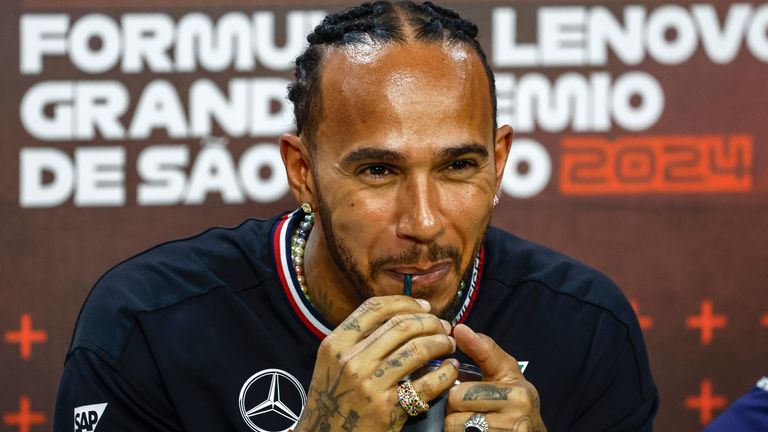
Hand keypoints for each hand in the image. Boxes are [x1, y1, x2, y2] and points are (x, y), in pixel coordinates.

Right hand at [293, 295, 459, 431]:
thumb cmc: (333, 399)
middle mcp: (351, 361)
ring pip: (417, 349)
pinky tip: (451, 369)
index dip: (405, 303)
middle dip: (429, 322)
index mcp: (336, 344)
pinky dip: (445, 373)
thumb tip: (398, 314)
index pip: (375, 308)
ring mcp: (369, 385)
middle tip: (443, 327)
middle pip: (401, 326)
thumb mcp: (332, 363)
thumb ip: (356, 339)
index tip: (424, 307)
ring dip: (440, 342)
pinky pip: (426, 384)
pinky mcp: (387, 409)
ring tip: (448, 344)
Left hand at [445, 324, 546, 431]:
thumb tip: (459, 328)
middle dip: (456, 407)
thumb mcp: (504, 370)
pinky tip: (474, 429)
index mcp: (516, 394)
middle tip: (469, 406)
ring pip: (454, 427)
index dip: (456, 392)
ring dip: (457, 423)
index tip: (458, 392)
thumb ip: (482, 349)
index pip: (461, 394)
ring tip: (472, 418)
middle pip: (456, 410)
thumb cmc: (514, 397)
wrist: (531, 429)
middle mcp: (515, 418)